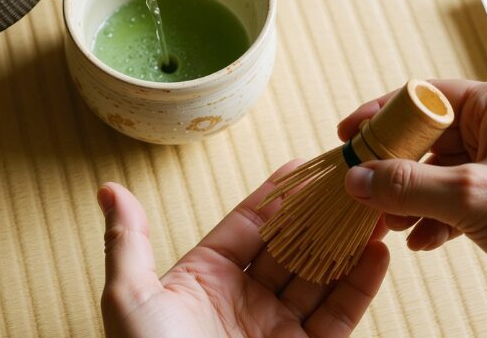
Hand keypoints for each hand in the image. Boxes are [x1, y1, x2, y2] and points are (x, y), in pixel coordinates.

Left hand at [97, 163, 389, 337]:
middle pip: (290, 246)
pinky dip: (360, 286)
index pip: (249, 226)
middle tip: (351, 180)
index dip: (277, 196)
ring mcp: (276, 331)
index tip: (304, 165)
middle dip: (320, 213)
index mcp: (203, 280)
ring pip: (319, 276)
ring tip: (372, 207)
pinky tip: (376, 253)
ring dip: (346, 242)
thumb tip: (109, 190)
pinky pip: (338, 317)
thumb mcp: (131, 300)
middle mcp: (244, 303)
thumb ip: (128, 242)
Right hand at [338, 80, 486, 336]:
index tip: (348, 137)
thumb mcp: (468, 196)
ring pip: (443, 171)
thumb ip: (406, 185)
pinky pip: (461, 198)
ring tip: (391, 225)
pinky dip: (438, 217)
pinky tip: (423, 241)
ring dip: (414, 197)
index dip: (382, 116)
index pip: (424, 96)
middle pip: (430, 136)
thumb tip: (356, 178)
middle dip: (395, 167)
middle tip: (364, 190)